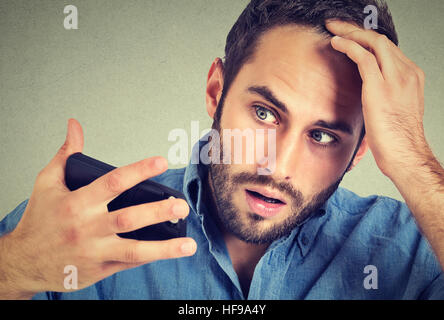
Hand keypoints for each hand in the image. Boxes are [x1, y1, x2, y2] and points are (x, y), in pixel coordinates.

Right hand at [1, 119, 195, 297]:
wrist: (23, 261)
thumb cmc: (38, 220)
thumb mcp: (47, 182)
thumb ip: (65, 154)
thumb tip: (75, 125)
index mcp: (77, 202)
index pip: (113, 182)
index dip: (139, 170)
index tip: (161, 161)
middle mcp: (88, 227)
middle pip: (129, 218)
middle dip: (158, 211)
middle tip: (181, 206)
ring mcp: (95, 251)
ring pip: (134, 249)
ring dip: (164, 248)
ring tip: (188, 244)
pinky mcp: (99, 269)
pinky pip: (128, 263)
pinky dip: (150, 257)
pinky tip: (170, 252)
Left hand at [326, 21, 426, 177]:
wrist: (404, 154)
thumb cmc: (396, 138)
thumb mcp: (392, 108)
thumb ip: (382, 93)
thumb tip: (364, 89)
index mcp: (410, 77)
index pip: (388, 48)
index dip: (366, 39)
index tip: (351, 35)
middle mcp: (406, 73)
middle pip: (381, 40)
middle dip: (356, 29)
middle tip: (337, 25)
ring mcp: (395, 78)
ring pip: (373, 42)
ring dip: (350, 32)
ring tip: (333, 29)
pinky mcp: (380, 87)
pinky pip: (363, 57)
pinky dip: (348, 46)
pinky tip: (336, 43)